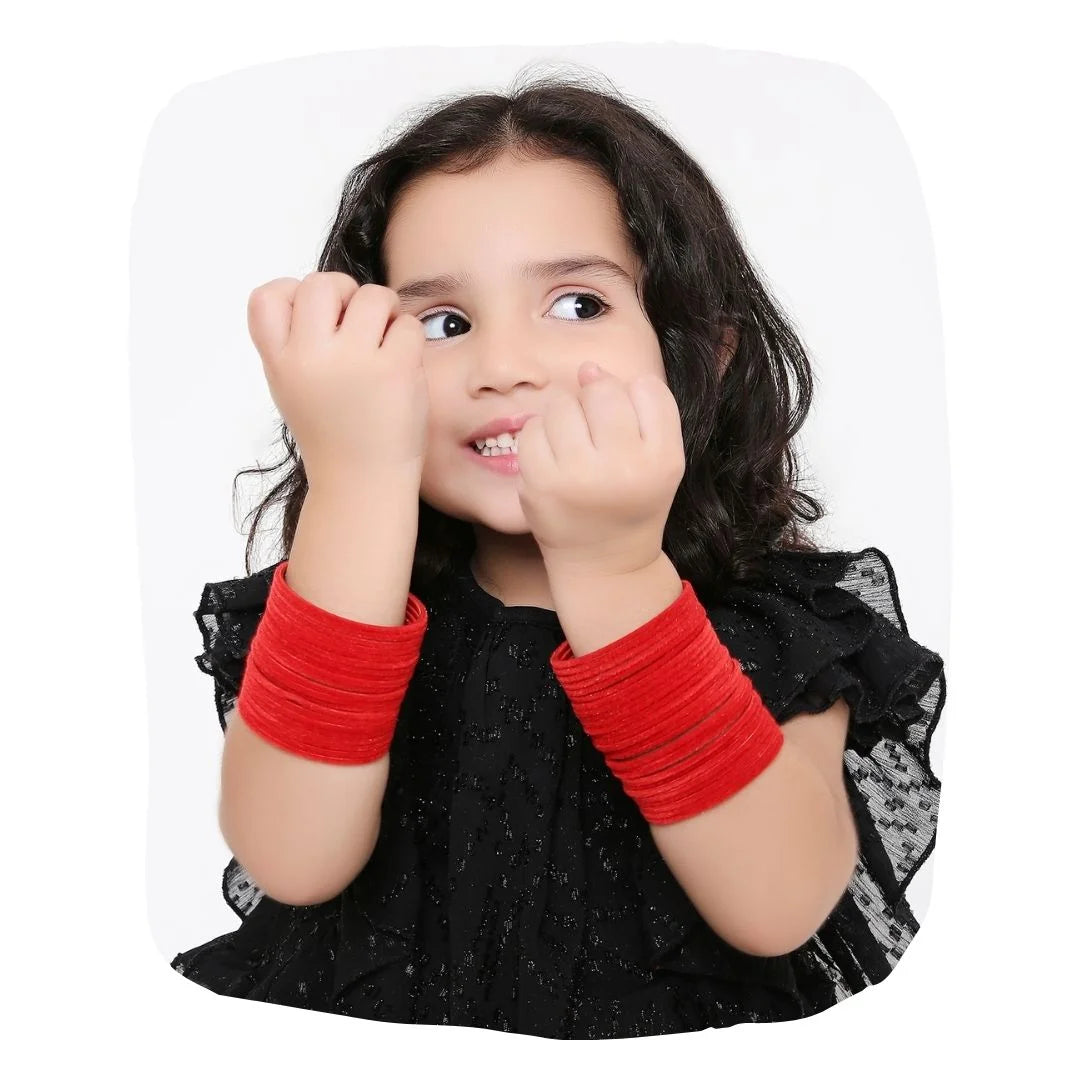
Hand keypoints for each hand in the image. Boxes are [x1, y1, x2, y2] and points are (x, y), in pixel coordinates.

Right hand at [247, 272, 428, 485]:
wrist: (362, 482)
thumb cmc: (332, 434)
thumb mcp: (292, 389)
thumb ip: (297, 343)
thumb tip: (328, 293)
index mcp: (280, 362)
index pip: (267, 297)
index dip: (293, 294)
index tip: (315, 320)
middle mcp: (310, 357)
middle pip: (321, 283)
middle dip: (345, 293)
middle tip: (357, 325)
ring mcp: (352, 361)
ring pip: (371, 295)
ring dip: (384, 312)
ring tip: (383, 345)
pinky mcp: (394, 369)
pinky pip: (406, 324)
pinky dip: (409, 339)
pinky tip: (402, 366)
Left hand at [513, 360, 685, 577]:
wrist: (603, 562)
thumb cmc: (632, 501)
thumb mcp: (660, 458)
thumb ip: (642, 408)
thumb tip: (588, 367)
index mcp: (661, 459)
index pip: (645, 387)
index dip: (633, 401)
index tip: (629, 432)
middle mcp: (624, 468)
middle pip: (602, 390)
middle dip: (596, 404)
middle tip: (597, 439)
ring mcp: (578, 477)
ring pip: (563, 404)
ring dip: (565, 418)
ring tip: (575, 449)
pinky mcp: (540, 484)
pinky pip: (533, 428)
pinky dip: (540, 438)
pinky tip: (553, 461)